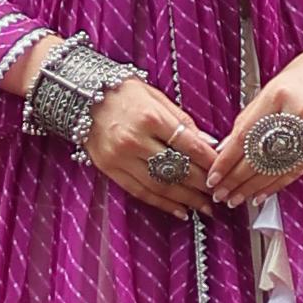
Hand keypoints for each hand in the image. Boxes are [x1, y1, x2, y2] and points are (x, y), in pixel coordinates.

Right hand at [83, 76, 223, 217]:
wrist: (79, 96)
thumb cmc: (121, 92)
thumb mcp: (155, 96)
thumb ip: (181, 120)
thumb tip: (208, 142)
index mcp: (149, 117)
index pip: (188, 144)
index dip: (209, 161)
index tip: (223, 171)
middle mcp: (134, 140)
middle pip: (176, 169)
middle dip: (202, 184)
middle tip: (220, 193)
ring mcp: (120, 158)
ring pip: (160, 185)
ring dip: (186, 199)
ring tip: (205, 207)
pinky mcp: (110, 170)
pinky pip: (140, 192)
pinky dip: (162, 203)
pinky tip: (180, 210)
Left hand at [206, 31, 302, 206]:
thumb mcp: (274, 84)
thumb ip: (251, 115)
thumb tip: (227, 145)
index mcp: (278, 94)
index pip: (244, 136)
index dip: (226, 161)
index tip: (213, 175)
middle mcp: (297, 114)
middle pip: (259, 156)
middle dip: (235, 179)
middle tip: (220, 192)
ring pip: (277, 168)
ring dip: (253, 187)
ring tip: (236, 198)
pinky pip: (297, 169)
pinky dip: (277, 184)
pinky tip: (261, 193)